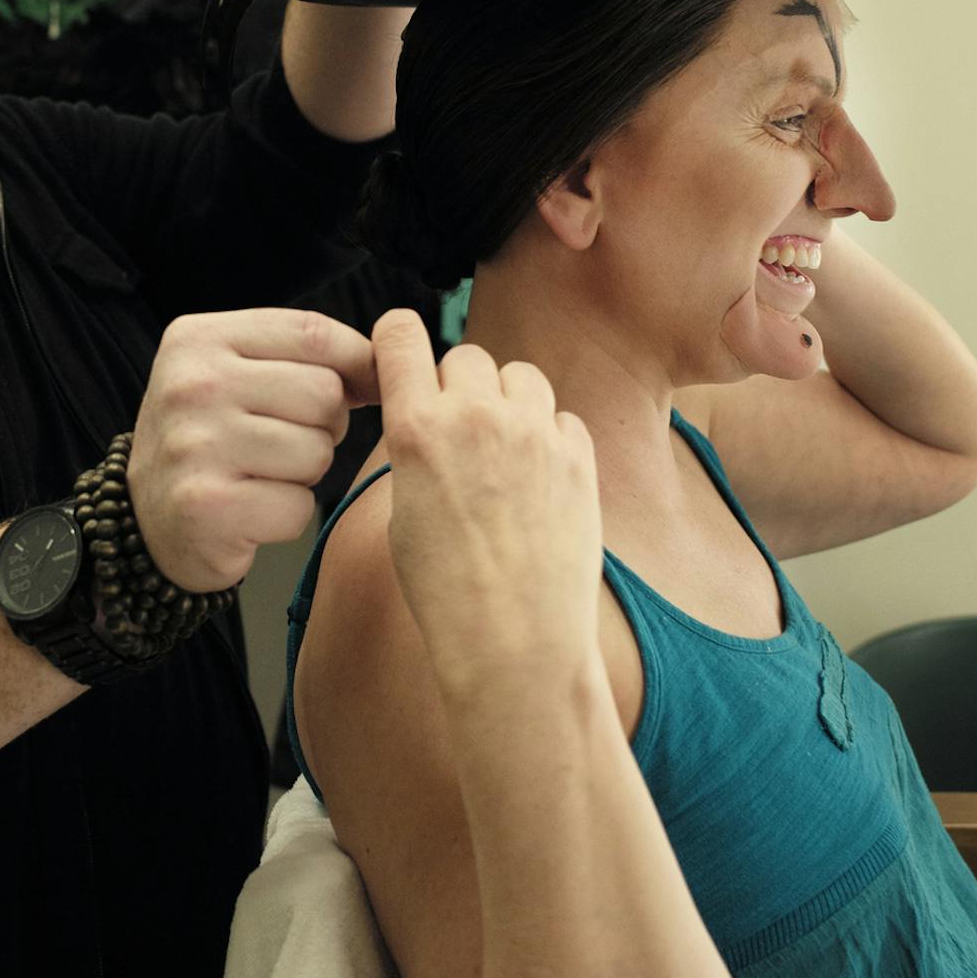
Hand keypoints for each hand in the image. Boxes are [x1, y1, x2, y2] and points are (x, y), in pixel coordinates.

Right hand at [130, 309, 377, 591]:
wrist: (146, 521)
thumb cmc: (210, 440)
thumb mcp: (234, 374)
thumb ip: (301, 357)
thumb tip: (386, 362)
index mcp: (199, 338)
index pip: (313, 333)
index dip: (358, 362)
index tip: (366, 387)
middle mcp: (191, 385)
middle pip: (324, 394)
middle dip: (325, 426)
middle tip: (285, 442)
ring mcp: (196, 445)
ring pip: (317, 451)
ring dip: (307, 473)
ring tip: (264, 474)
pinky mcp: (207, 505)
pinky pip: (299, 506)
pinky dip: (288, 516)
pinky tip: (252, 511)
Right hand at [370, 309, 602, 699]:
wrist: (514, 641)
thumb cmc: (447, 591)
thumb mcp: (402, 512)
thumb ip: (417, 450)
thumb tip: (432, 422)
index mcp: (417, 429)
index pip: (401, 335)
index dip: (399, 338)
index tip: (403, 349)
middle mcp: (475, 417)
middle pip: (465, 356)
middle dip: (459, 387)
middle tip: (460, 434)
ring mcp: (533, 433)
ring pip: (519, 375)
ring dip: (509, 401)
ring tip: (505, 453)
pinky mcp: (577, 455)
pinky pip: (561, 417)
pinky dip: (551, 437)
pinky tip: (541, 480)